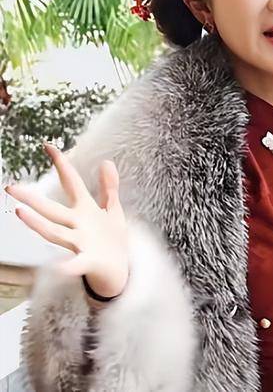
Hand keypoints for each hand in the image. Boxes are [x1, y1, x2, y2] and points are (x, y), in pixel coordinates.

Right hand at [5, 144, 128, 297]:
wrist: (117, 270)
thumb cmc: (111, 239)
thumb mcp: (112, 209)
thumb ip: (109, 187)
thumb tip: (106, 161)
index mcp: (85, 210)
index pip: (72, 182)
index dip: (62, 164)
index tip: (49, 146)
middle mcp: (77, 225)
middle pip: (52, 210)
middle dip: (32, 198)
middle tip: (10, 187)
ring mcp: (80, 243)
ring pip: (55, 233)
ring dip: (38, 223)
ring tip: (20, 213)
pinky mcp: (89, 261)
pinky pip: (76, 264)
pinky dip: (67, 267)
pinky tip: (56, 267)